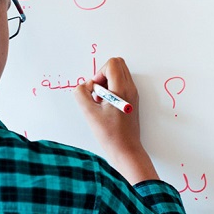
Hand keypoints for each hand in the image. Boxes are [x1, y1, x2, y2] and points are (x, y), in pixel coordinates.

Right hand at [74, 57, 158, 184]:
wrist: (126, 150)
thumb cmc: (110, 135)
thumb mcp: (89, 113)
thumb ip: (81, 94)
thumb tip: (84, 86)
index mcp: (122, 89)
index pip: (112, 63)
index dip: (99, 73)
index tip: (95, 90)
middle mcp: (130, 89)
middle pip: (118, 64)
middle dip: (103, 74)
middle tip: (98, 92)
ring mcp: (133, 94)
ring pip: (119, 74)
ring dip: (107, 82)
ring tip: (101, 100)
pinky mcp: (131, 101)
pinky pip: (121, 85)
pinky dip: (111, 89)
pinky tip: (105, 106)